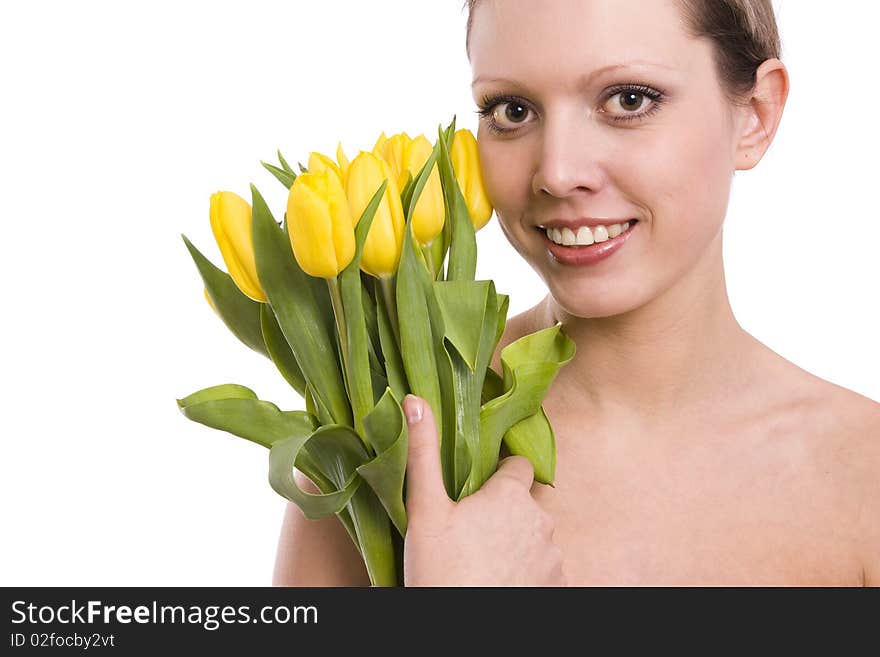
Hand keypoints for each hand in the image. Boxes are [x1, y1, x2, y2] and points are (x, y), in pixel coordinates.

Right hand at [401, 394, 566, 585]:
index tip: (477, 493)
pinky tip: (501, 582)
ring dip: (518, 543)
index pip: (518, 465)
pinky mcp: (558, 586)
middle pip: (526, 503)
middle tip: (471, 531)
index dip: (498, 476)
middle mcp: (541, 520)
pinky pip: (546, 568)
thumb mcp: (425, 509)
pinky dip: (529, 572)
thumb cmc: (440, 570)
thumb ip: (423, 451)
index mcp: (512, 494)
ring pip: (536, 536)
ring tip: (483, 561)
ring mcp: (554, 556)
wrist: (460, 631)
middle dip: (506, 512)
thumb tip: (413, 400)